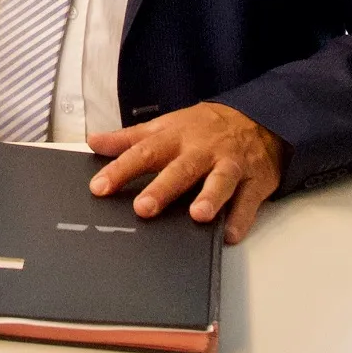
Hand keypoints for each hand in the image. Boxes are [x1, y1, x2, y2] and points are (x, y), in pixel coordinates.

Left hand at [84, 102, 287, 241]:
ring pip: (220, 180)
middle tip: (143, 208)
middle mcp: (202, 151)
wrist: (258, 118)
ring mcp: (230, 165)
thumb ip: (129, 138)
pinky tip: (230, 234)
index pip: (143, 153)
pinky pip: (248, 200)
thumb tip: (93, 142)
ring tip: (198, 216)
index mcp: (175, 139)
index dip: (120, 170)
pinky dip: (241, 218)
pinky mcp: (255, 181)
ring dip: (210, 197)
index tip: (99, 187)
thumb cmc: (204, 127)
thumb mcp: (165, 126)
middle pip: (181, 169)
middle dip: (163, 188)